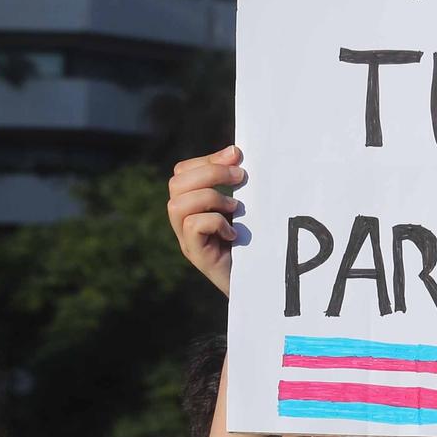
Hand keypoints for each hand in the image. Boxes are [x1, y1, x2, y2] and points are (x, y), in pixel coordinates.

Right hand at [168, 146, 244, 296]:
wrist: (259, 284)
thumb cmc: (254, 242)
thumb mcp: (244, 208)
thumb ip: (236, 184)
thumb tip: (236, 152)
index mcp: (193, 205)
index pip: (182, 172)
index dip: (207, 160)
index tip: (237, 156)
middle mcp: (183, 221)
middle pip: (177, 183)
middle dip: (211, 173)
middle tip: (241, 178)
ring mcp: (187, 240)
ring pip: (178, 204)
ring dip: (211, 198)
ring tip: (235, 208)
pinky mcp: (197, 255)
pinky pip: (192, 226)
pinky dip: (215, 222)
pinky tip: (234, 232)